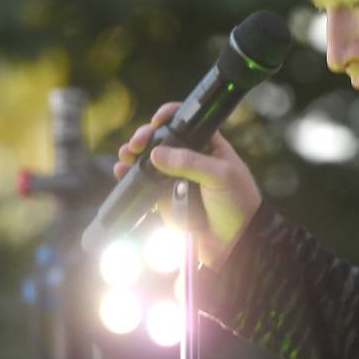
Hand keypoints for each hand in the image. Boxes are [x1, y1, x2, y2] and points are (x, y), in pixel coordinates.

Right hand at [115, 102, 262, 270]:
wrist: (235, 242)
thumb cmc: (237, 203)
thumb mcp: (220, 177)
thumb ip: (190, 163)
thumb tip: (156, 153)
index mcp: (208, 145)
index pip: (186, 121)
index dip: (169, 115)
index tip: (157, 121)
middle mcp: (190, 157)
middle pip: (161, 138)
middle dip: (145, 136)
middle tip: (137, 143)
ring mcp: (175, 177)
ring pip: (148, 159)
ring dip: (133, 154)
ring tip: (126, 155)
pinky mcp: (164, 197)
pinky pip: (144, 183)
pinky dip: (130, 176)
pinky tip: (121, 172)